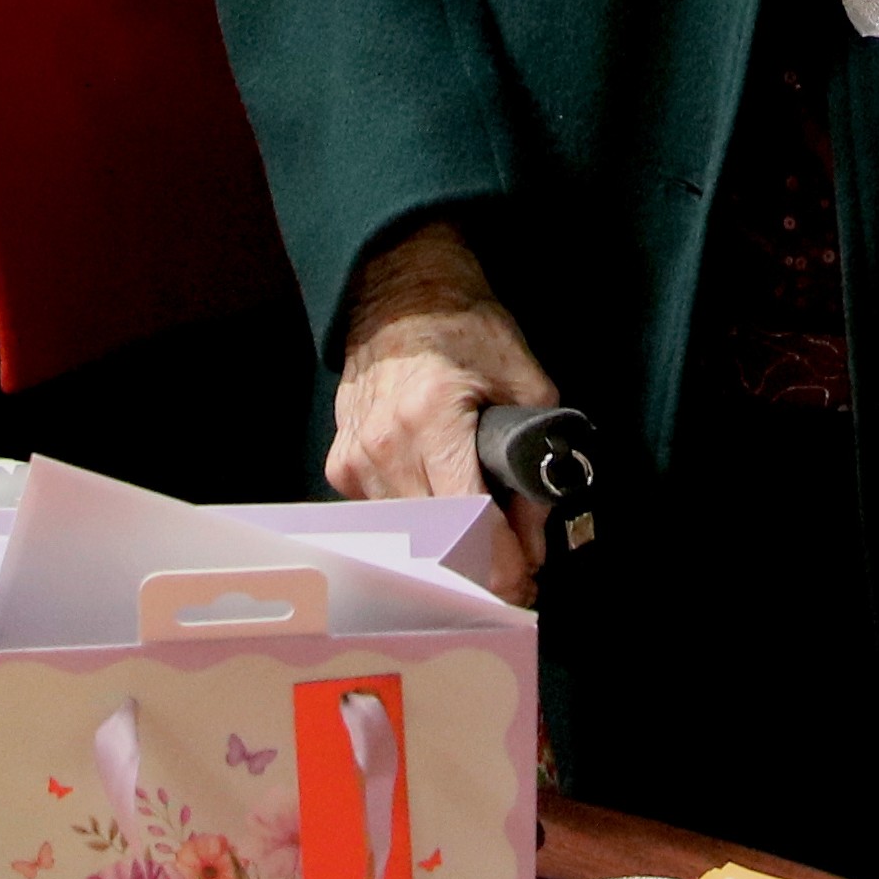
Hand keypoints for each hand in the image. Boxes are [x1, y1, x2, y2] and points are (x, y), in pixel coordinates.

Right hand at [329, 222, 557, 604]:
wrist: (399, 290)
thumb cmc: (466, 328)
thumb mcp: (524, 381)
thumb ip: (536, 456)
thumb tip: (537, 534)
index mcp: (432, 418)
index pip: (469, 519)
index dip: (502, 564)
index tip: (525, 587)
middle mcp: (385, 444)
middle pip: (436, 541)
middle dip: (480, 568)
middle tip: (515, 576)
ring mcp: (356, 458)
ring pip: (408, 538)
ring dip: (447, 552)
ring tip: (485, 547)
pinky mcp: (341, 466)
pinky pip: (384, 518)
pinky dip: (417, 525)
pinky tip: (442, 514)